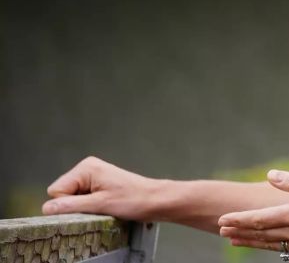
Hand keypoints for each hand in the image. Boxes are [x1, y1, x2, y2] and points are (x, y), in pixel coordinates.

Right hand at [42, 156, 159, 220]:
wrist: (155, 200)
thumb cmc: (133, 199)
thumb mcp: (100, 205)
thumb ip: (72, 206)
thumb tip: (46, 208)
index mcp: (86, 168)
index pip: (56, 191)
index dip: (68, 203)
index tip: (88, 205)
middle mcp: (87, 168)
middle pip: (62, 194)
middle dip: (75, 205)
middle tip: (97, 206)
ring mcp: (92, 176)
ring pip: (71, 198)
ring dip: (83, 206)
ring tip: (103, 205)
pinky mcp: (97, 185)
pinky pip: (81, 199)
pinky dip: (88, 206)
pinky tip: (104, 205)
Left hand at [218, 170, 288, 258]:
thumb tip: (270, 176)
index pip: (261, 219)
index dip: (240, 220)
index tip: (223, 220)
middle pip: (262, 234)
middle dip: (241, 232)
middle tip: (222, 231)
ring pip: (273, 245)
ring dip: (253, 241)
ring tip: (237, 240)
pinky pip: (288, 250)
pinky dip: (273, 246)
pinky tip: (271, 244)